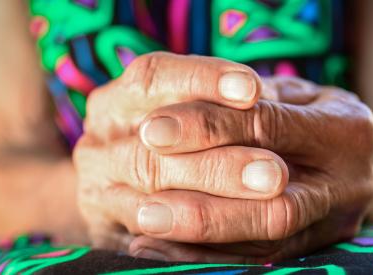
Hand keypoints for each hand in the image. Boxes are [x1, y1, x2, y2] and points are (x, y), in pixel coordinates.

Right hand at [74, 52, 290, 250]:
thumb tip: (257, 95)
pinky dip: (197, 249)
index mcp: (114, 103)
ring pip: (152, 201)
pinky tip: (245, 245)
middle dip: (217, 156)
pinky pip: (152, 248)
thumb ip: (213, 105)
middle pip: (153, 145)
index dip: (202, 80)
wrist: (116, 187)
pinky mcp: (107, 238)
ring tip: (269, 195)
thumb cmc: (171, 140)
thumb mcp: (184, 110)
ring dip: (212, 206)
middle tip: (275, 169)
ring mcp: (98, 194)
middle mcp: (98, 147)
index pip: (151, 78)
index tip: (254, 90)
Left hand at [126, 77, 372, 262]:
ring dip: (204, 240)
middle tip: (144, 204)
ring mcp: (337, 222)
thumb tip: (180, 107)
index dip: (209, 128)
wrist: (372, 161)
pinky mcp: (322, 247)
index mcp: (345, 129)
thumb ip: (252, 100)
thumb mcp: (299, 94)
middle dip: (204, 203)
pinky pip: (266, 260)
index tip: (153, 130)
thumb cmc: (322, 117)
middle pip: (273, 202)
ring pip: (269, 240)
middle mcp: (347, 182)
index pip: (267, 126)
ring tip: (147, 231)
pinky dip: (213, 258)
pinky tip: (166, 251)